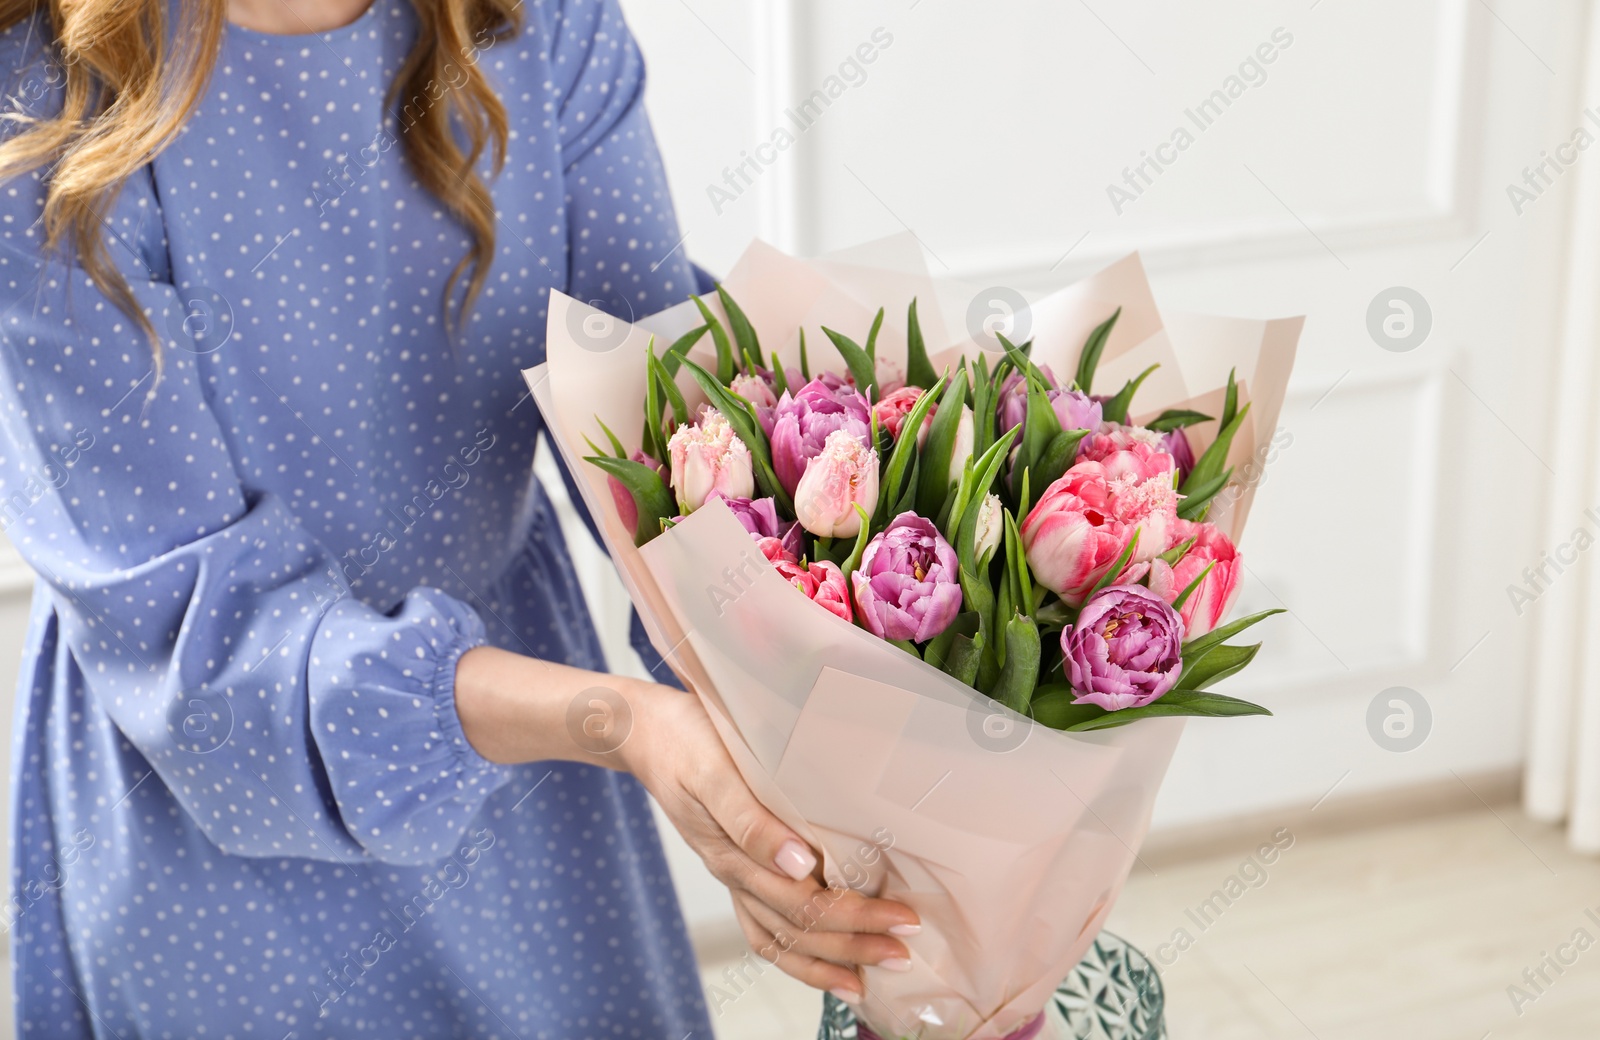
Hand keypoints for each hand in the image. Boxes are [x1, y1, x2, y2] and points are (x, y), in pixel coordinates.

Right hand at [455, 646, 921, 1001]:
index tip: (902, 917)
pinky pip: (761, 927)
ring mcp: (731, 874)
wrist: (642, 729)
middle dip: (855, 944)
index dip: (856, 916)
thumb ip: (752, 821)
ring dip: (828, 959)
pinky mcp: (732, 866)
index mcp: (735, 852)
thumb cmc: (684, 738)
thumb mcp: (714, 772)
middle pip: (799, 927)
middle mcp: (734, 873)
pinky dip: (792, 953)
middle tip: (904, 949)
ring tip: (870, 974)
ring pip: (781, 936)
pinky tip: (821, 962)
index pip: (804, 903)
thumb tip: (801, 865)